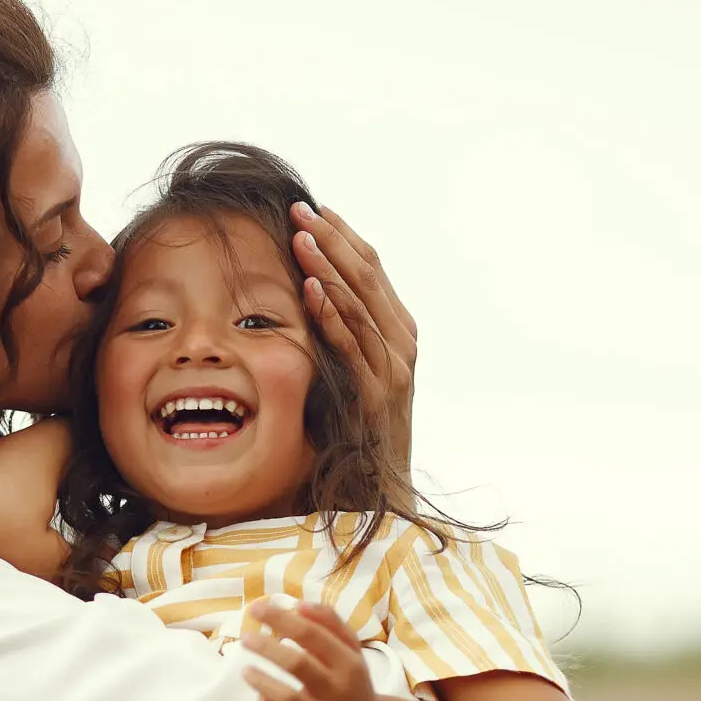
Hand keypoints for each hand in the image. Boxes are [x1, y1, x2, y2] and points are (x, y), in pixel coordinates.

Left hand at [239, 594, 385, 700]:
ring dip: (262, 682)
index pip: (311, 634)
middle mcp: (337, 691)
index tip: (256, 609)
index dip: (280, 619)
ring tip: (246, 670)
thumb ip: (329, 623)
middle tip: (246, 638)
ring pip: (287, 699)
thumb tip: (297, 605)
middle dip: (266, 647)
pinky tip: (263, 699)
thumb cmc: (352, 682)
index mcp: (348, 664)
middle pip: (296, 664)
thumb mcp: (351, 650)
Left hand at [291, 202, 416, 472]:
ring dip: (328, 266)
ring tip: (299, 236)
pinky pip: (353, 347)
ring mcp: (393, 371)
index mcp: (398, 332)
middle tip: (298, 210)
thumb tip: (305, 290)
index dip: (343, 236)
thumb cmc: (353, 431)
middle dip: (332, 239)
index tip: (311, 209)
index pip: (372, 270)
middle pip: (368, 277)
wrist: (378, 491)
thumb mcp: (349, 372)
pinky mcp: (377, 397)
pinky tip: (310, 288)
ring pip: (361, 305)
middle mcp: (402, 345)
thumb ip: (339, 334)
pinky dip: (332, 314)